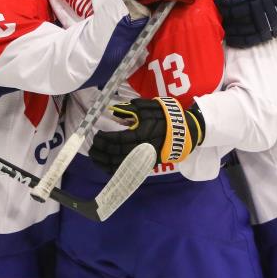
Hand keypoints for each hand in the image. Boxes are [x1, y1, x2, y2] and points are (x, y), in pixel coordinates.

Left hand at [89, 97, 204, 173]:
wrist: (184, 132)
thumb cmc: (166, 117)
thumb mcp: (150, 107)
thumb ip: (131, 108)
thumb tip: (114, 110)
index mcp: (141, 134)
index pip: (117, 139)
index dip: (105, 138)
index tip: (97, 134)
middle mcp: (141, 149)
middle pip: (116, 154)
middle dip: (101, 151)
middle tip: (92, 146)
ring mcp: (144, 158)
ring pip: (120, 165)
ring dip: (104, 162)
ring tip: (94, 156)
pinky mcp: (146, 164)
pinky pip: (127, 170)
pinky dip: (114, 170)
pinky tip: (105, 166)